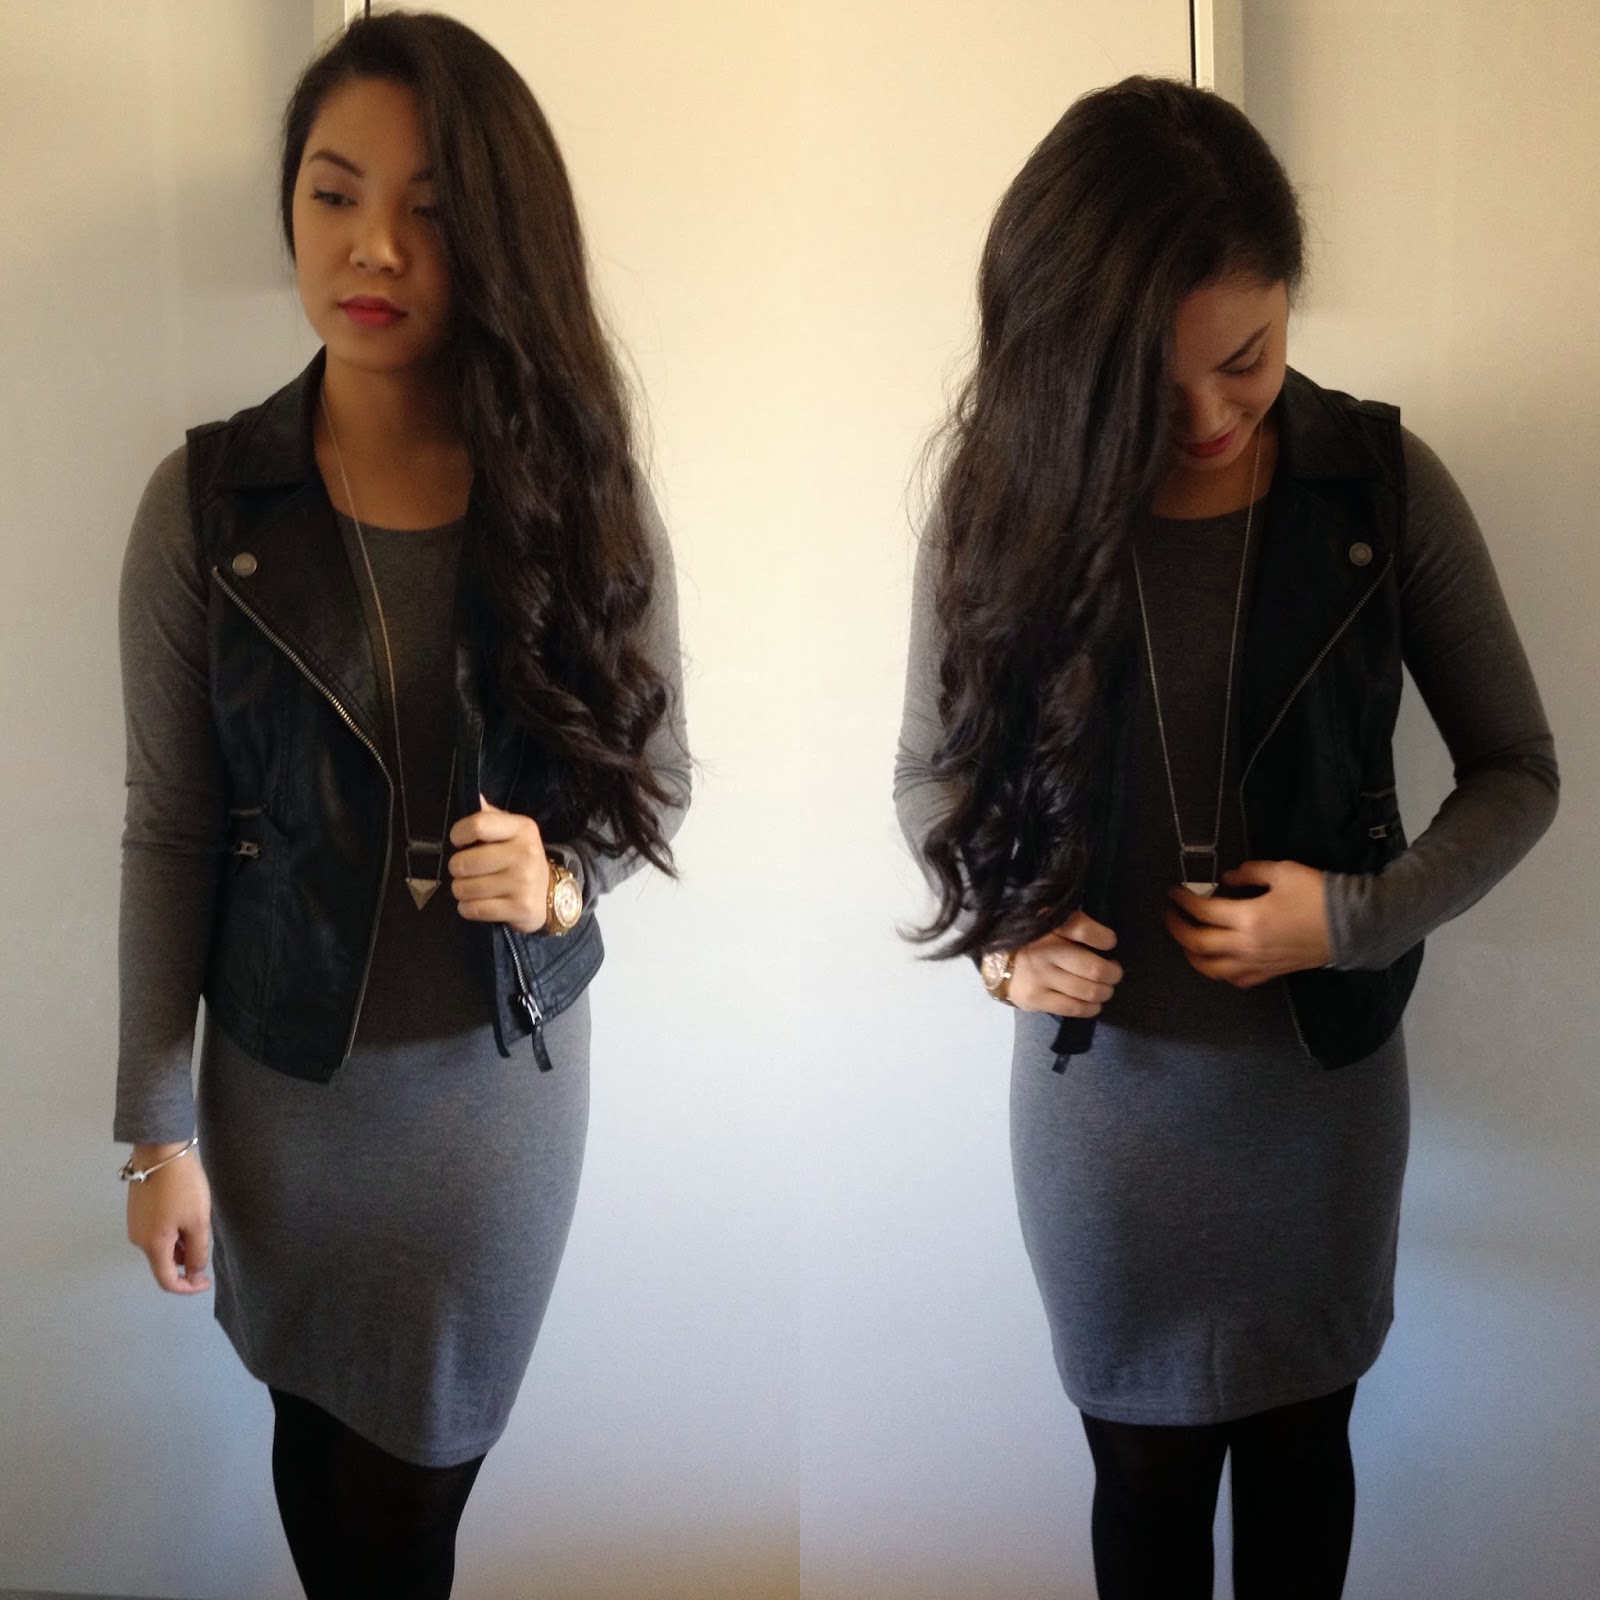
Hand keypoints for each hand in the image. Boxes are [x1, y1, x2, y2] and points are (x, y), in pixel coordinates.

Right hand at [125, 1143, 211, 1294]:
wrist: (160, 1151)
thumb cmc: (182, 1186)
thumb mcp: (198, 1221)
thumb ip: (197, 1251)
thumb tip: (194, 1273)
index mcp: (152, 1245)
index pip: (166, 1280)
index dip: (187, 1287)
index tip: (206, 1282)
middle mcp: (138, 1239)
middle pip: (164, 1262)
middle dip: (187, 1259)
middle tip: (206, 1238)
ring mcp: (135, 1224)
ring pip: (161, 1245)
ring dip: (181, 1243)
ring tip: (197, 1220)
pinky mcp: (136, 1210)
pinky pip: (157, 1231)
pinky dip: (173, 1231)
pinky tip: (186, 1212)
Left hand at [448, 795, 550, 932]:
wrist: (552, 894)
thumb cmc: (521, 857)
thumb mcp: (512, 832)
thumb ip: (490, 817)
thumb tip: (473, 797)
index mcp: (522, 828)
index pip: (477, 825)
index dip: (458, 834)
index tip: (459, 842)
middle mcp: (524, 854)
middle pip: (464, 862)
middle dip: (457, 868)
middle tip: (465, 870)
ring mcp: (523, 883)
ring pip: (464, 888)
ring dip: (461, 890)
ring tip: (473, 886)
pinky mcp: (519, 908)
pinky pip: (473, 909)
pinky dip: (468, 908)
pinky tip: (478, 902)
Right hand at [1008, 911, 1123, 1017]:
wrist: (995, 960)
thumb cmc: (1032, 938)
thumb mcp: (1048, 920)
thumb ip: (1072, 923)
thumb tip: (1106, 941)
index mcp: (1048, 925)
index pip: (1084, 930)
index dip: (1105, 938)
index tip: (1109, 942)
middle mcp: (1043, 951)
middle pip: (1094, 969)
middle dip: (1113, 973)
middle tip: (1113, 971)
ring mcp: (1038, 977)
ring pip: (1088, 991)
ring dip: (1105, 992)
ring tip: (1104, 988)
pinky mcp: (1035, 999)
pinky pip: (1074, 1008)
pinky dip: (1091, 1008)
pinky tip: (1093, 1003)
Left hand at [1164, 859, 1330, 987]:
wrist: (1353, 925)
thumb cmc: (1318, 894)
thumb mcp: (1282, 871)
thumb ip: (1248, 872)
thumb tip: (1226, 879)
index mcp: (1248, 918)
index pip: (1201, 912)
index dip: (1182, 900)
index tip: (1173, 891)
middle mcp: (1246, 946)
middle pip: (1197, 943)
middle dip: (1176, 927)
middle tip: (1170, 913)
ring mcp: (1258, 963)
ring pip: (1211, 969)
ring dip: (1191, 954)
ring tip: (1186, 939)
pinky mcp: (1270, 973)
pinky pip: (1236, 979)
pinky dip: (1220, 971)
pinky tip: (1218, 959)